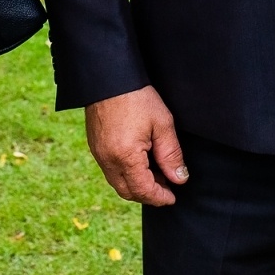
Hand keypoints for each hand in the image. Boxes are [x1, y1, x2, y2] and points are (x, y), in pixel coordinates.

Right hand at [84, 86, 188, 205]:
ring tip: (155, 174)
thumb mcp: (162, 124)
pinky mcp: (95, 146)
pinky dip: (125, 174)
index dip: (160, 198)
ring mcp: (98, 154)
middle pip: (128, 192)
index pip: (144, 190)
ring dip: (136, 185)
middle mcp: (108, 160)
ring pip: (117, 183)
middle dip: (148, 195)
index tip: (173, 197)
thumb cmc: (137, 97)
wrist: (109, 77)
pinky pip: (110, 170)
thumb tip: (179, 179)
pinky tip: (139, 162)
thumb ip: (171, 155)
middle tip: (166, 186)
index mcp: (125, 157)